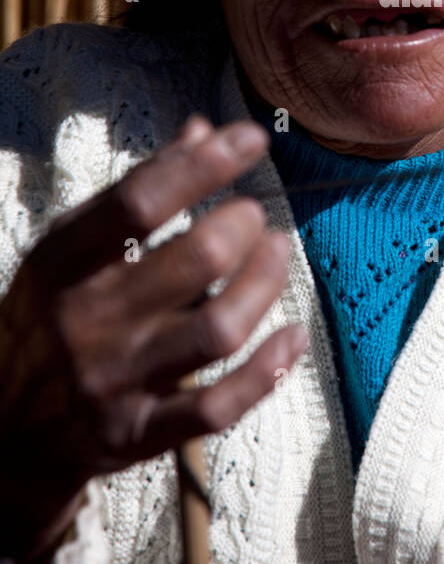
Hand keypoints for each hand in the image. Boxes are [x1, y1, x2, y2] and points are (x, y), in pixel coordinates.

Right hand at [0, 115, 306, 563]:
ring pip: (219, 328)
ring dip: (265, 284)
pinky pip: (217, 405)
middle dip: (244, 225)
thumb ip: (138, 190)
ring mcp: (112, 381)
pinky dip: (268, 369)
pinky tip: (294, 336)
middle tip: (256, 216)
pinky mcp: (137, 434)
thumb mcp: (72, 248)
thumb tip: (203, 129)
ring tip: (278, 254)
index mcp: (62, 263)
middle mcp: (85, 320)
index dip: (205, 165)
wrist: (2, 428)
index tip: (252, 138)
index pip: (140, 202)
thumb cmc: (52, 317)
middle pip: (197, 260)